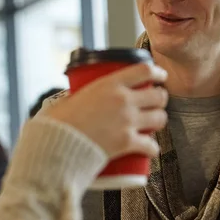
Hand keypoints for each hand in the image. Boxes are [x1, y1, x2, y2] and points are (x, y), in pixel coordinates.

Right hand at [46, 63, 168, 158]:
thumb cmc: (59, 120)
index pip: (145, 71)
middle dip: (160, 99)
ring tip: (154, 123)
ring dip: (159, 120)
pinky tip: (149, 149)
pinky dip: (152, 148)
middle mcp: (123, 100)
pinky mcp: (127, 143)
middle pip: (158, 96)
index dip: (158, 72)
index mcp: (110, 84)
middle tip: (156, 102)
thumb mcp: (72, 97)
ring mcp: (127, 121)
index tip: (161, 76)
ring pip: (160, 118)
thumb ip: (80, 95)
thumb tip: (74, 97)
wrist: (57, 144)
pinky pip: (151, 145)